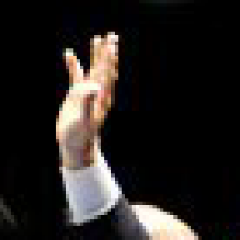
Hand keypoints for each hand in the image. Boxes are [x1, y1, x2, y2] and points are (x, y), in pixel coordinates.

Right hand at [58, 33, 118, 168]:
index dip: (109, 58)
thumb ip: (88, 102)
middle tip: (112, 35)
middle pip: (104, 67)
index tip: (112, 44)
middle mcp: (98, 93)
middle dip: (108, 51)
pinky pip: (76, 76)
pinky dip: (74, 65)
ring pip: (93, 69)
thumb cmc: (80, 136)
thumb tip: (94, 86)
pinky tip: (70, 53)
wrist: (75, 146)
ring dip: (96, 54)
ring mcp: (88, 93)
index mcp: (101, 97)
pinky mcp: (77, 96)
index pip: (107, 73)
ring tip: (98, 38)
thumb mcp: (84, 119)